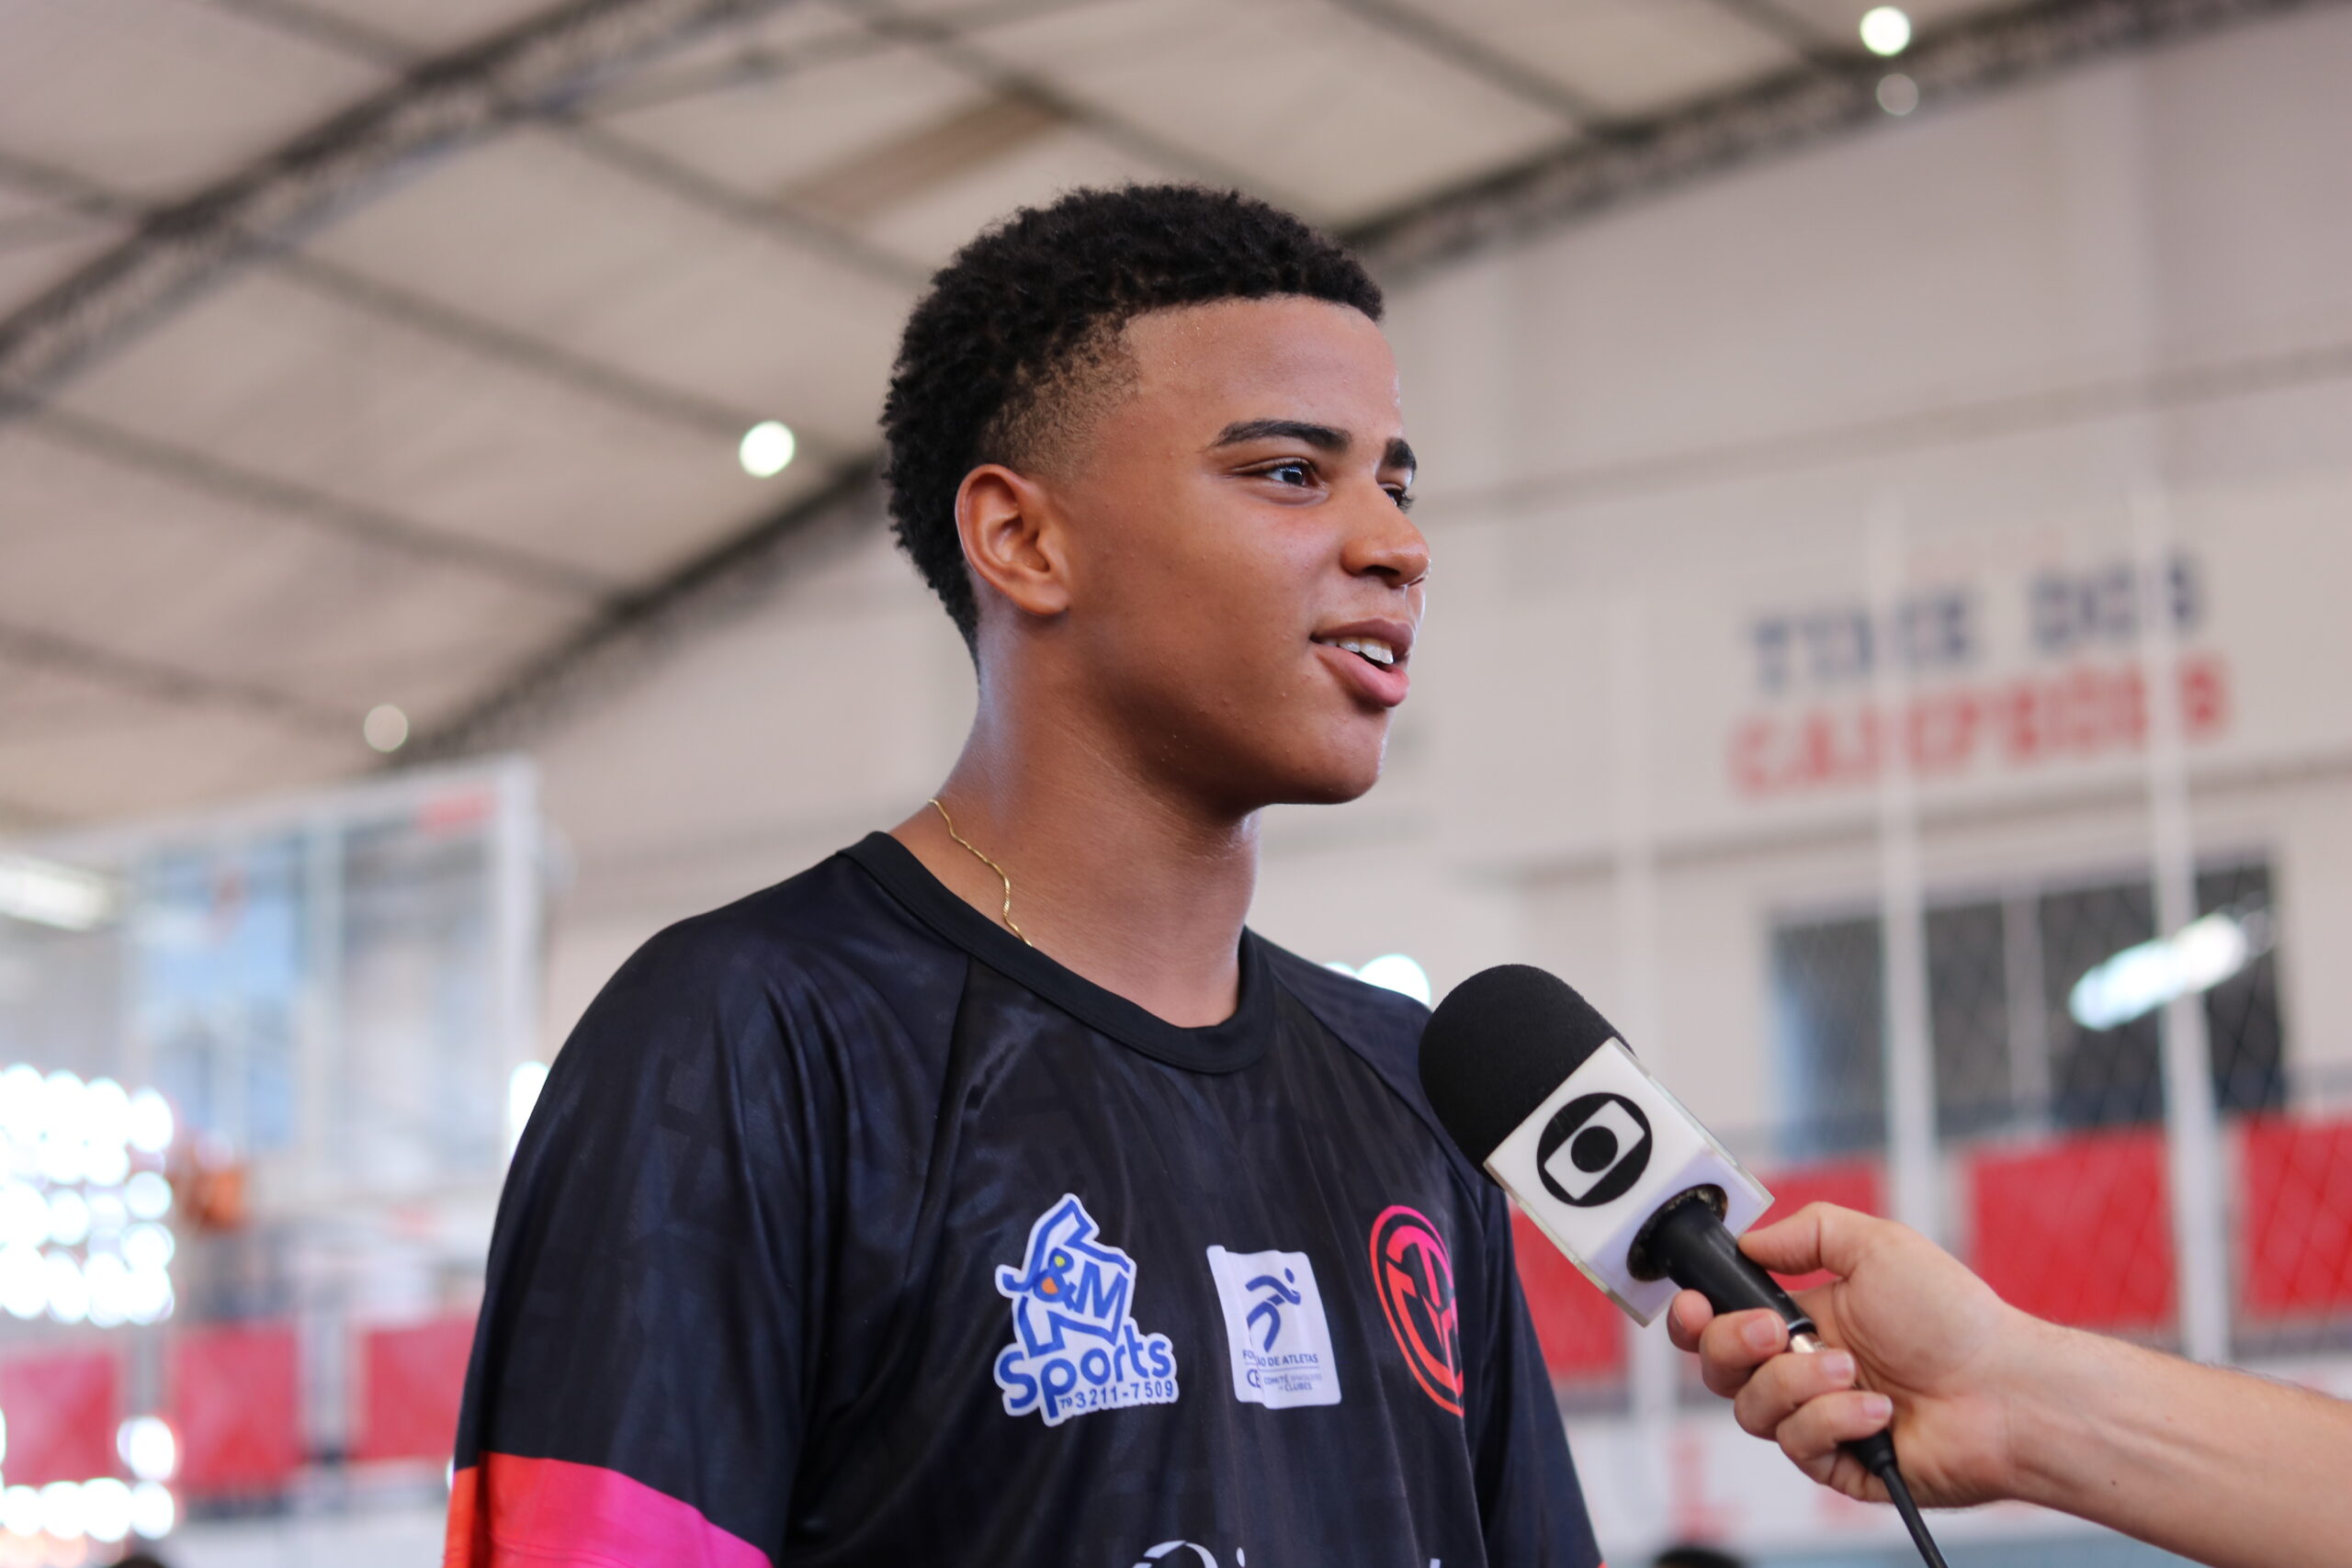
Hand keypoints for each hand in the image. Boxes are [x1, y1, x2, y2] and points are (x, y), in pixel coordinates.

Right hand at [1665, 1203, 2042, 1508]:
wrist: (2007, 1390)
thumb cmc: (1956, 1318)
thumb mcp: (1879, 1246)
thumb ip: (1808, 1232)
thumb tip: (1752, 1240)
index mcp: (1805, 1319)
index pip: (1721, 1322)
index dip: (1694, 1318)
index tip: (1694, 1305)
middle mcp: (1804, 1371)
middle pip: (1718, 1369)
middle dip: (1731, 1344)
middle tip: (1777, 1331)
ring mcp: (1819, 1419)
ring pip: (1751, 1410)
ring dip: (1795, 1384)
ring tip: (1851, 1370)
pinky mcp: (1839, 1465)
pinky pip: (1798, 1446)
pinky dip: (1834, 1421)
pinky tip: (1878, 1410)